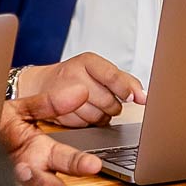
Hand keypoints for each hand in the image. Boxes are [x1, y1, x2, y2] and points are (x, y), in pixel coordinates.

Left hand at [0, 99, 99, 185]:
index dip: (82, 164)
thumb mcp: (19, 109)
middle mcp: (34, 174)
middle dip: (48, 185)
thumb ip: (47, 103)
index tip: (93, 165)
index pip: (69, 161)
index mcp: (42, 152)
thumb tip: (78, 91)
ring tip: (16, 169)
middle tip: (28, 168)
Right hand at [14, 53, 143, 126]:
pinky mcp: (58, 112)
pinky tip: (81, 112)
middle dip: (112, 105)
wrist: (42, 85)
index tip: (135, 98)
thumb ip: (124, 81)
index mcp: (88, 61)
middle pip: (108, 100)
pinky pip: (85, 124)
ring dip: (101, 115)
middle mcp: (74, 74)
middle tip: (106, 100)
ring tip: (93, 105)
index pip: (112, 76)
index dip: (125, 89)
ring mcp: (63, 94)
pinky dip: (88, 122)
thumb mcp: (100, 70)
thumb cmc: (77, 76)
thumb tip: (143, 96)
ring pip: (98, 115)